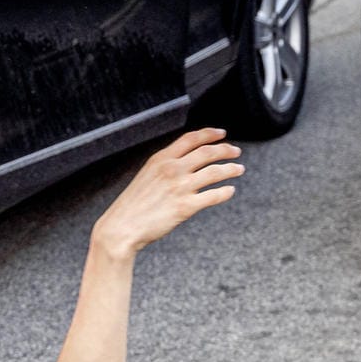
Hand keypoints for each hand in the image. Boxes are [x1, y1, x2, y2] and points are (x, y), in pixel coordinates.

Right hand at [90, 129, 242, 258]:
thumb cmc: (132, 205)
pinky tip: (229, 191)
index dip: (209, 134)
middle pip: (207, 152)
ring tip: (239, 170)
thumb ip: (165, 166)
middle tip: (236, 152)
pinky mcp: (186, 207)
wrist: (122, 227)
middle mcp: (172, 169)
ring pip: (215, 172)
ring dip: (231, 169)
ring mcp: (180, 187)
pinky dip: (225, 192)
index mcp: (160, 159)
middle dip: (226, 150)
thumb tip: (186, 161)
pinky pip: (213, 196)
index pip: (191, 139)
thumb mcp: (146, 176)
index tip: (221, 134)